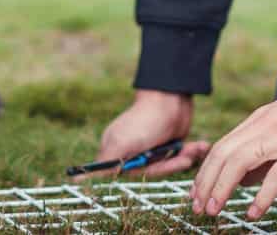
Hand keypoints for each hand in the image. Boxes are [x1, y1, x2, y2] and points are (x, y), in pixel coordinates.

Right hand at [82, 90, 207, 180]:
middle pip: (149, 172)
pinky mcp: (168, 143)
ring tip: (193, 150)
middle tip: (182, 156)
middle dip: (168, 165)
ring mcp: (151, 147)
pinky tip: (199, 146)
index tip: (151, 168)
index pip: (124, 174)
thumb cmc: (145, 120)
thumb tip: (77, 180)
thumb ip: (107, 163)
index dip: (140, 174)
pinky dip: (190, 151)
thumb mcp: (123, 143)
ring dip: (182, 158)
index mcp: (116, 150)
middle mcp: (133, 150)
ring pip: (167, 165)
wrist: (173, 96)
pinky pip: (178, 155)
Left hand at [190, 85, 276, 220]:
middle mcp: (266, 123)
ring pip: (241, 161)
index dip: (205, 172)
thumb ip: (264, 150)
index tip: (196, 194)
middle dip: (206, 182)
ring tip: (214, 210)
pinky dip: (262, 195)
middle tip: (198, 207)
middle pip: (224, 154)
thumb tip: (244, 181)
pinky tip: (253, 211)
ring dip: (223, 188)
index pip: (222, 146)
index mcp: (261, 118)